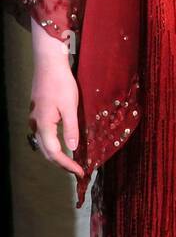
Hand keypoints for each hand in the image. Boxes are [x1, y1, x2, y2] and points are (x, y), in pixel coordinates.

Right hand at [30, 41, 83, 177]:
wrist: (48, 64)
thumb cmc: (60, 83)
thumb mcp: (70, 107)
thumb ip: (71, 129)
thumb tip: (73, 149)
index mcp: (43, 125)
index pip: (54, 153)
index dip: (67, 165)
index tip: (80, 172)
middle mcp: (35, 124)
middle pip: (46, 151)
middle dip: (61, 163)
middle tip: (77, 170)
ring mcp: (34, 118)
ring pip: (43, 144)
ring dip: (56, 154)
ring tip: (71, 160)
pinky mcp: (37, 113)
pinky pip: (44, 135)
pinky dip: (53, 143)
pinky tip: (63, 143)